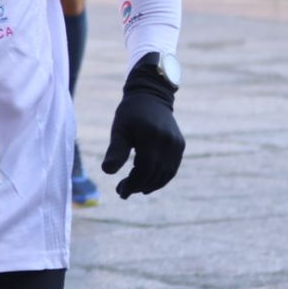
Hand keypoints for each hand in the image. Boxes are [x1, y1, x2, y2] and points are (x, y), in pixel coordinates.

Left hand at [101, 57, 183, 198]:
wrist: (151, 96)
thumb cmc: (130, 113)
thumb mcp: (119, 129)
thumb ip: (115, 150)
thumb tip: (107, 171)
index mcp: (151, 137)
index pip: (145, 169)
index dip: (133, 183)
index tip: (121, 192)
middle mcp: (168, 142)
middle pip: (155, 174)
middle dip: (138, 186)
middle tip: (122, 192)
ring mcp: (176, 144)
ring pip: (165, 174)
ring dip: (150, 185)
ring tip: (133, 188)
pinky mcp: (180, 146)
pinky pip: (172, 168)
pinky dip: (160, 178)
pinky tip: (146, 183)